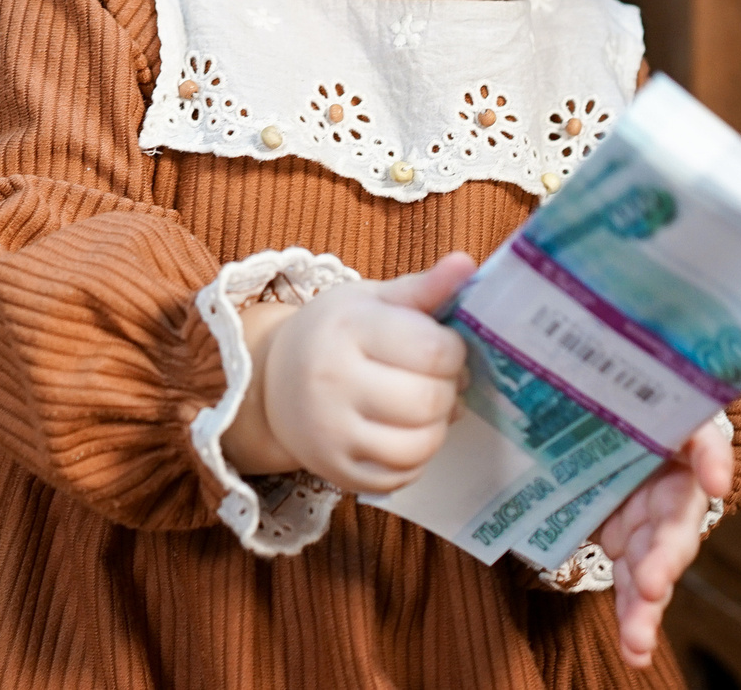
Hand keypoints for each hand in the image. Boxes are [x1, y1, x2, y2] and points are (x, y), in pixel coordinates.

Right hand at [221, 252, 473, 492]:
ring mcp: (330, 433)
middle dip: (449, 389)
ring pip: (420, 445)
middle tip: (439, 378)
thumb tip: (468, 264)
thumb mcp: (372, 299)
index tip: (445, 346)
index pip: (433, 350)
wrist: (271, 379)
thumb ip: (424, 287)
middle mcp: (331, 381)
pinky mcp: (335, 471)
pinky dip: (417, 457)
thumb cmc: (334, 332)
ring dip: (438, 426)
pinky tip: (406, 432)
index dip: (455, 351)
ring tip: (427, 406)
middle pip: (429, 400)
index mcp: (347, 328)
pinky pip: (402, 476)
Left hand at [590, 419, 732, 670]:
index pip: (702, 447)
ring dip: (645, 609)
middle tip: (651, 583)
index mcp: (681, 453)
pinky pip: (629, 587)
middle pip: (674, 531)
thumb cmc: (641, 416)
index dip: (709, 462)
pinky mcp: (621, 548)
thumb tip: (703, 456)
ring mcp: (645, 528)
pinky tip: (635, 651)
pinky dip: (633, 618)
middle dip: (663, 561)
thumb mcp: (655, 404)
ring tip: (637, 643)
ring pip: (652, 572)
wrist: (609, 429)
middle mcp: (669, 497)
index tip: (714, 480)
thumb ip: (681, 420)